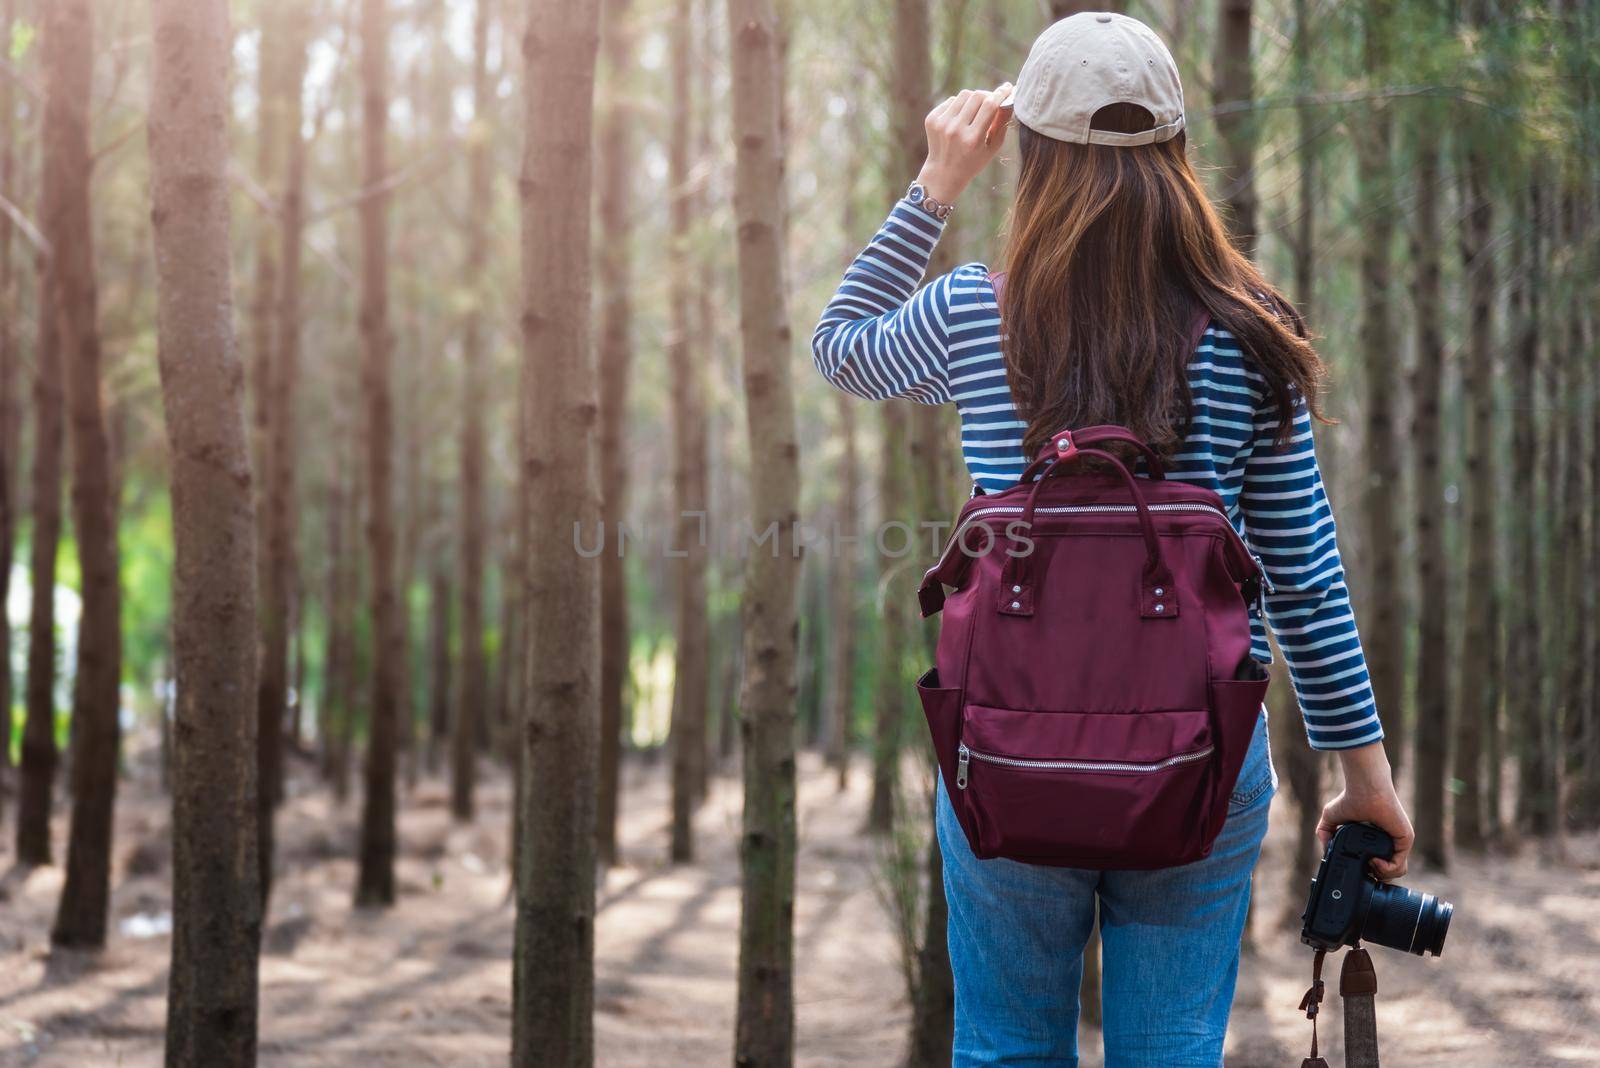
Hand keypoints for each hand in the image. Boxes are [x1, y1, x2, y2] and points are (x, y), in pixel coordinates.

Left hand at [917, 83, 1011, 203]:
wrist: (943, 173)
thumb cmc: (973, 162)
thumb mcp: (992, 148)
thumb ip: (1002, 123)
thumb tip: (1009, 99)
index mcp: (972, 139)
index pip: (990, 105)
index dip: (1001, 94)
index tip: (1008, 88)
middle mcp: (955, 130)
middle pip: (977, 96)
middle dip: (988, 95)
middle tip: (992, 101)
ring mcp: (941, 124)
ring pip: (964, 95)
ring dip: (974, 99)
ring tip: (976, 111)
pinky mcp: (932, 119)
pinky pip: (951, 101)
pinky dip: (959, 105)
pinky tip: (960, 118)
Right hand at [1316, 742, 1413, 880]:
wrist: (1364, 790)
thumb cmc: (1349, 799)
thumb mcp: (1331, 818)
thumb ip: (1325, 834)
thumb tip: (1326, 850)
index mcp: (1375, 840)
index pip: (1377, 864)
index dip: (1367, 871)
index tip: (1356, 868)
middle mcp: (1388, 842)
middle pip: (1388, 872)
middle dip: (1374, 876)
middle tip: (1364, 870)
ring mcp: (1398, 842)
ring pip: (1396, 872)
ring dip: (1380, 874)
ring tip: (1369, 864)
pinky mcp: (1404, 841)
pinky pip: (1399, 866)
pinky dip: (1386, 869)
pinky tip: (1374, 861)